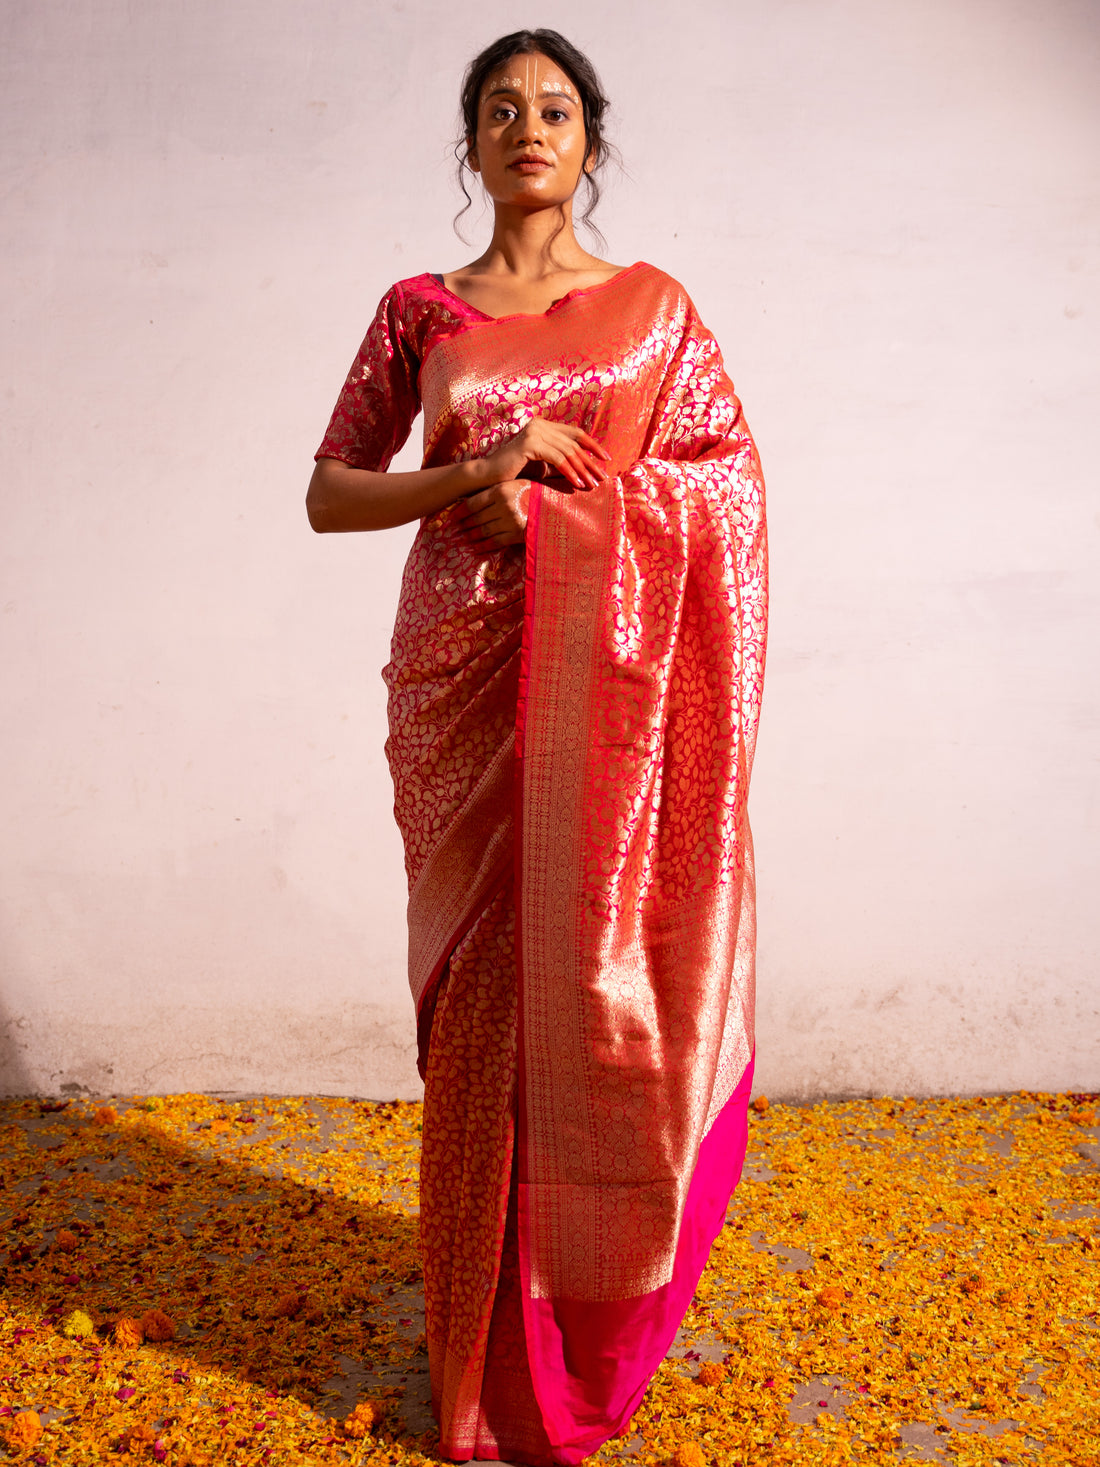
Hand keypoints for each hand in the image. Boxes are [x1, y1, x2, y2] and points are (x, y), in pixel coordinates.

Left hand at [457, 480, 530, 548]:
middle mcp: (504, 506)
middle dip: (463, 525)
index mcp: (500, 490)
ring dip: (470, 536)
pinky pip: (495, 542)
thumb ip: (495, 490)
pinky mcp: (517, 535)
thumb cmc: (532, 493)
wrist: (553, 507)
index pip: (473, 503)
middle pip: (476, 518)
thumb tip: (473, 501)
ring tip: (462, 539)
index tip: (451, 517)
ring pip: (484, 531)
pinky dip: (483, 546)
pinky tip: (475, 549)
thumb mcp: (513, 485)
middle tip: (454, 530)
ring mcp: (510, 521)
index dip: (459, 512)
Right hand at [479, 415, 609, 491]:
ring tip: (592, 484)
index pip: (574, 433)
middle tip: (602, 476)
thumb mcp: (542, 466)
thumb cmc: (514, 474)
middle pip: (574, 442)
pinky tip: (577, 483)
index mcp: (543, 426)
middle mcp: (540, 424)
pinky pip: (557, 458)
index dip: (592, 444)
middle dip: (590, 460)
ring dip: (582, 469)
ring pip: (567, 450)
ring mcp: (534, 431)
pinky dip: (569, 471)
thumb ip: (560, 463)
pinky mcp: (530, 443)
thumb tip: (585, 470)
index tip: (606, 459)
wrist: (488, 477)